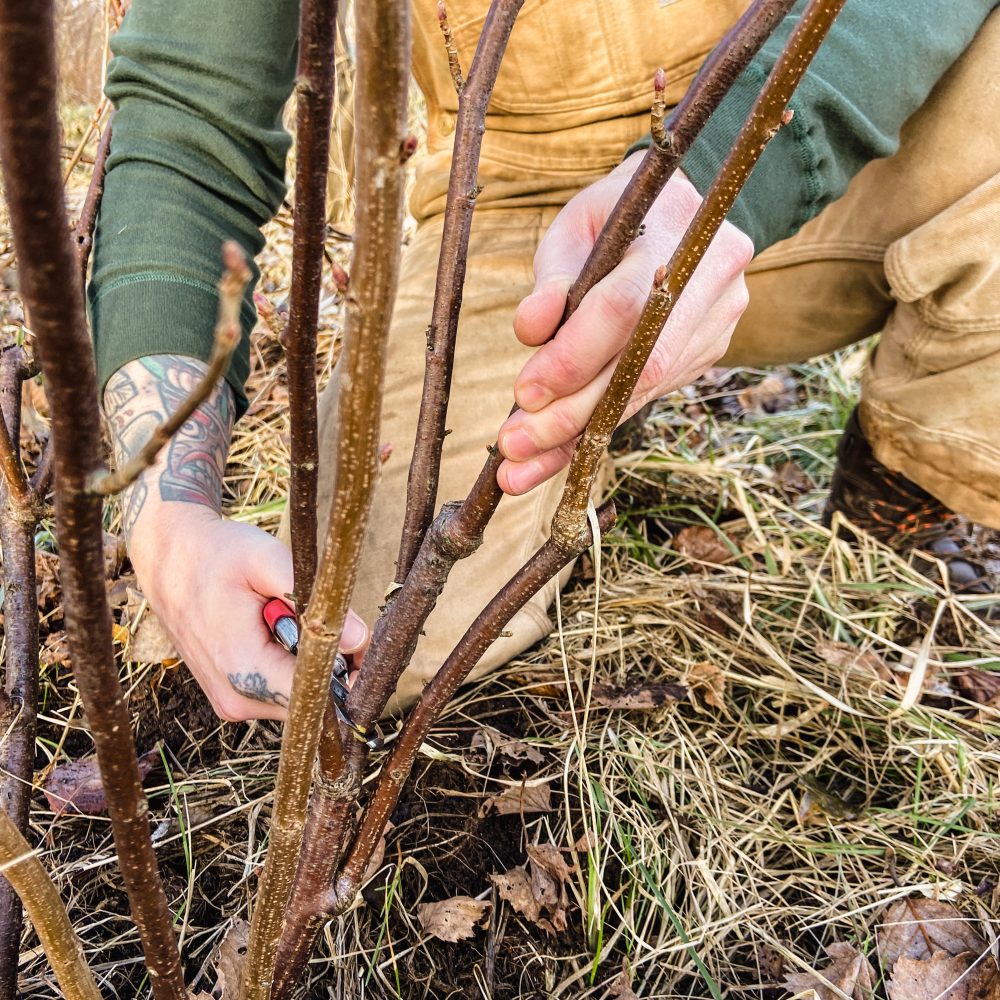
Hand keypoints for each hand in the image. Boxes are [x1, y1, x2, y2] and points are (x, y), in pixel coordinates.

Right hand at [129, 507, 368, 721]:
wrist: (169, 557)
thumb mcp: (265, 558)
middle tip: (336, 621)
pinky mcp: (232, 698)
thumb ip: (310, 597)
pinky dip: (290, 665)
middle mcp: (236, 701)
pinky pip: (278, 691)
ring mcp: (231, 704)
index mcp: (243, 672)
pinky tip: (278, 632)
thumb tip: (357, 638)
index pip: (315, 694)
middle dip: (332, 665)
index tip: (365, 645)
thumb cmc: (216, 554)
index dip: (349, 672)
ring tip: (292, 619)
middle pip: (311, 700)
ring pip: (297, 697)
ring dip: (310, 664)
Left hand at [497, 154, 753, 494]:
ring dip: (580, 435)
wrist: (684, 211)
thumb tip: (529, 330)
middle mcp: (711, 278)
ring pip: (646, 391)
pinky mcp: (710, 349)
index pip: (622, 308)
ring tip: (522, 465)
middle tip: (515, 447)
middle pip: (639, 365)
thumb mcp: (575, 227)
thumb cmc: (616, 217)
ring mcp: (718, 319)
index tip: (523, 395)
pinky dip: (600, 425)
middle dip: (572, 416)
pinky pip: (651, 396)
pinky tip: (557, 451)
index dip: (573, 358)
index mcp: (674, 230)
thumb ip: (551, 277)